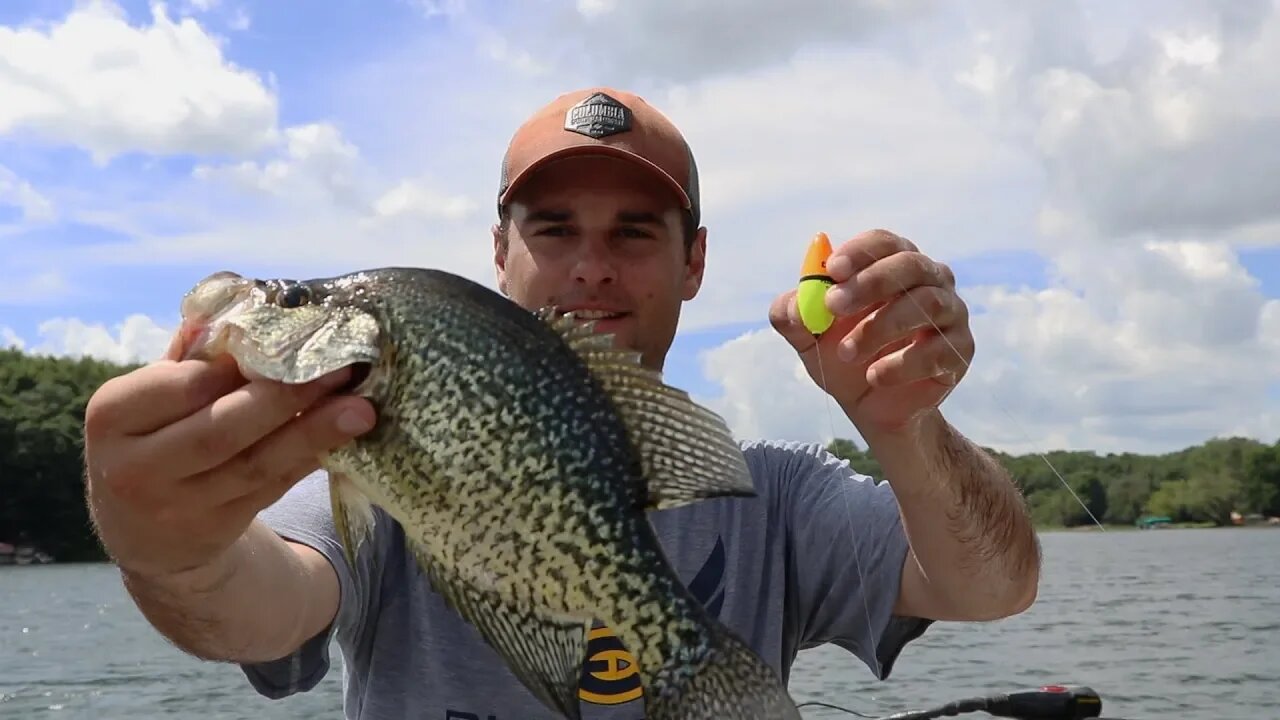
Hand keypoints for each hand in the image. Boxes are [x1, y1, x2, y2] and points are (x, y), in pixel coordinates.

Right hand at [83, 332, 375, 579]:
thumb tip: (241, 305)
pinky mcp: (216, 529)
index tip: (284, 343)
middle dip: (285, 399)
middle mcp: (136, 467)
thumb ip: (191, 358)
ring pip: (255, 465)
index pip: (180, 385)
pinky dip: (309, 459)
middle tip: (340, 370)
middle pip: (220, 429)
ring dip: (313, 433)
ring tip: (360, 408)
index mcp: (112, 416)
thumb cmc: (155, 437)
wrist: (142, 531)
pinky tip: (344, 437)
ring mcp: (177, 506)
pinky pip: (272, 488)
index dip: (232, 368)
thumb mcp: (150, 398)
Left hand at [769, 229, 973, 434]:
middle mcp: (930, 280)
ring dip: (880, 327)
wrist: (872, 405)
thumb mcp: (809, 337)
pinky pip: (938, 350)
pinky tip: (875, 376)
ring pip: (926, 304)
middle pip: (909, 265)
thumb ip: (793, 316)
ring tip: (848, 353)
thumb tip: (792, 305)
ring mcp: (950, 313)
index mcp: (892, 264)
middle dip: (870, 283)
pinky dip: (901, 364)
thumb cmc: (843, 355)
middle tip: (834, 306)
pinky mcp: (959, 351)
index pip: (883, 243)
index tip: (831, 269)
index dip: (859, 252)